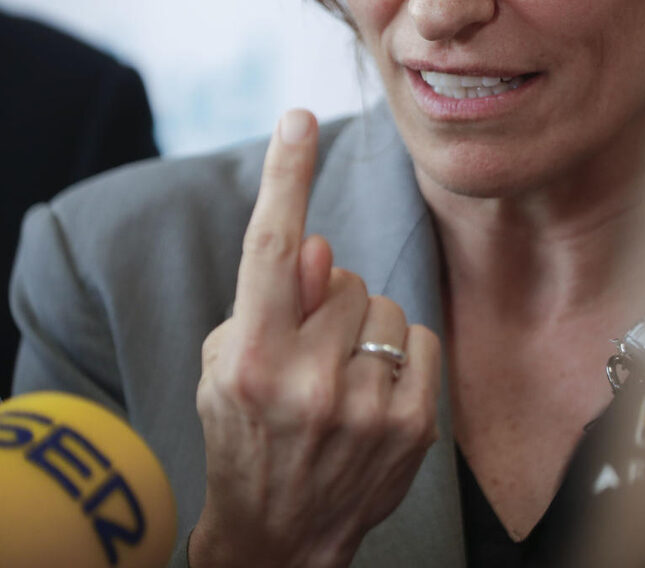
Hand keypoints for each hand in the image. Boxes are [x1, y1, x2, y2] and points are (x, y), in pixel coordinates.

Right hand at [191, 109, 440, 567]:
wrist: (278, 538)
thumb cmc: (243, 434)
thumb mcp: (224, 364)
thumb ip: (269, 298)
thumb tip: (318, 245)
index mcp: (248, 358)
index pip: (270, 247)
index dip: (286, 176)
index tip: (298, 118)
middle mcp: (305, 380)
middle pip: (339, 273)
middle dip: (325, 297)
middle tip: (306, 348)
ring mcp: (364, 406)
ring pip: (382, 302)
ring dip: (362, 327)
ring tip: (336, 379)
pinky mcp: (412, 425)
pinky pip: (420, 337)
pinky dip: (399, 354)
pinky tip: (371, 394)